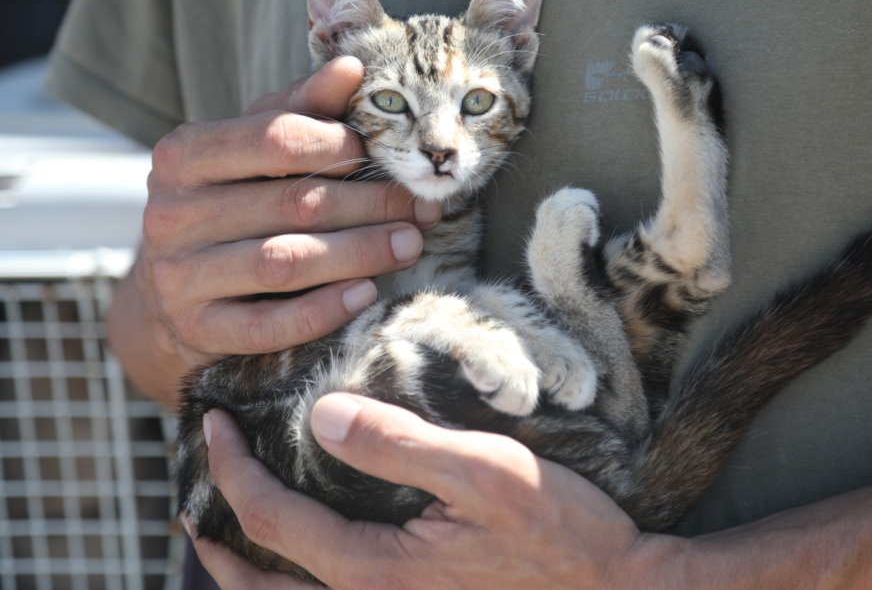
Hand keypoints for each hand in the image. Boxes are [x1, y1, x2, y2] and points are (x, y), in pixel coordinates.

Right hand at [108, 57, 442, 403]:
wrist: (169, 296)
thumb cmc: (229, 202)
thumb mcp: (252, 149)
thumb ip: (299, 109)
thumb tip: (351, 65)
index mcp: (184, 155)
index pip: (273, 138)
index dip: (338, 145)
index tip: (384, 155)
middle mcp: (171, 214)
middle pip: (290, 204)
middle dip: (369, 205)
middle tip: (422, 208)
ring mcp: (179, 277)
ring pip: (283, 263)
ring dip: (358, 253)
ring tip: (410, 245)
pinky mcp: (197, 330)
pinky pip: (268, 325)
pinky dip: (323, 310)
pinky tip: (366, 294)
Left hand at [188, 400, 871, 588]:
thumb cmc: (561, 534)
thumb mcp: (486, 472)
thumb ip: (401, 444)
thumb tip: (322, 416)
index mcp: (374, 568)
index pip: (271, 518)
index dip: (230, 468)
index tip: (211, 420)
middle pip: (258, 583)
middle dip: (215, 537)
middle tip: (192, 496)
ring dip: (247, 571)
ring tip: (226, 534)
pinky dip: (299, 579)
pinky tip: (311, 554)